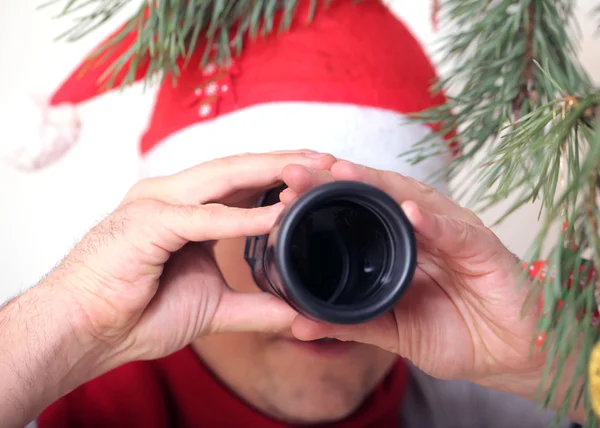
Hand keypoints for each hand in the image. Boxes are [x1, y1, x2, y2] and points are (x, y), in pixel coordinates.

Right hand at [44, 151, 335, 366]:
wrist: (84, 332)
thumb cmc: (137, 313)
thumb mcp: (212, 307)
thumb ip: (255, 306)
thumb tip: (298, 314)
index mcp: (185, 208)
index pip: (241, 182)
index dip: (281, 176)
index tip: (321, 177)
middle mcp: (172, 195)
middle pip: (238, 169)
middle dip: (286, 162)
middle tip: (330, 161)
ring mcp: (157, 202)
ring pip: (224, 177)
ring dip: (271, 172)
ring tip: (312, 172)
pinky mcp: (147, 222)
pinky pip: (204, 217)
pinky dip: (244, 218)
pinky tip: (279, 216)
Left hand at [282, 160, 542, 383]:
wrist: (510, 355)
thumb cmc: (457, 335)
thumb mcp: (393, 331)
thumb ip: (349, 324)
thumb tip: (297, 324)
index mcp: (400, 246)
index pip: (357, 214)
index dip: (322, 202)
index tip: (282, 196)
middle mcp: (423, 231)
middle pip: (376, 197)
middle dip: (335, 181)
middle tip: (295, 172)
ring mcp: (452, 235)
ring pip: (412, 201)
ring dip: (377, 185)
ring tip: (340, 173)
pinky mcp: (483, 250)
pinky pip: (457, 233)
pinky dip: (435, 224)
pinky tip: (411, 213)